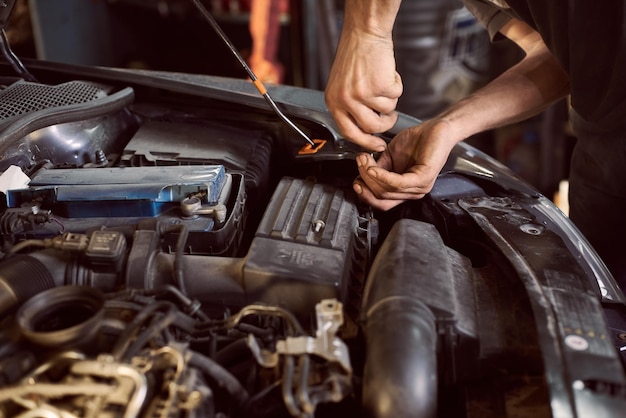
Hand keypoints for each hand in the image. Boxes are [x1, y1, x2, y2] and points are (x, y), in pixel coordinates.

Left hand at [325, 28, 402, 151]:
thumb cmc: (355, 55)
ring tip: (385, 85)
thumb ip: (349, 107)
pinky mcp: (379, 86)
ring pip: (387, 112)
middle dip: (386, 125)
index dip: (365, 142)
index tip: (377, 145)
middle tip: (390, 117)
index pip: (349, 133)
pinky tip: (387, 73)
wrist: (364, 32)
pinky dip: (396, 85)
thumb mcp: (342, 85)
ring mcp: (362, 93)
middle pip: (371, 128)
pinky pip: (396, 95)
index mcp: (333, 101)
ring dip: (391, 100)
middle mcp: (345, 99)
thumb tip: (364, 130)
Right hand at [352, 119, 458, 209]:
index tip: (355, 182)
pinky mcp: (424, 178)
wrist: (437, 128)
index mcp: (404, 190)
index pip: (381, 202)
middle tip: (360, 163)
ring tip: (364, 161)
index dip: (365, 195)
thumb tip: (362, 174)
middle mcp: (412, 192)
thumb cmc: (417, 140)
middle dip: (365, 180)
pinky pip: (398, 183)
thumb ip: (377, 168)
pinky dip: (382, 176)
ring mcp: (419, 187)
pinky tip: (373, 168)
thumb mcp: (389, 156)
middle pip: (381, 196)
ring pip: (387, 190)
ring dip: (370, 176)